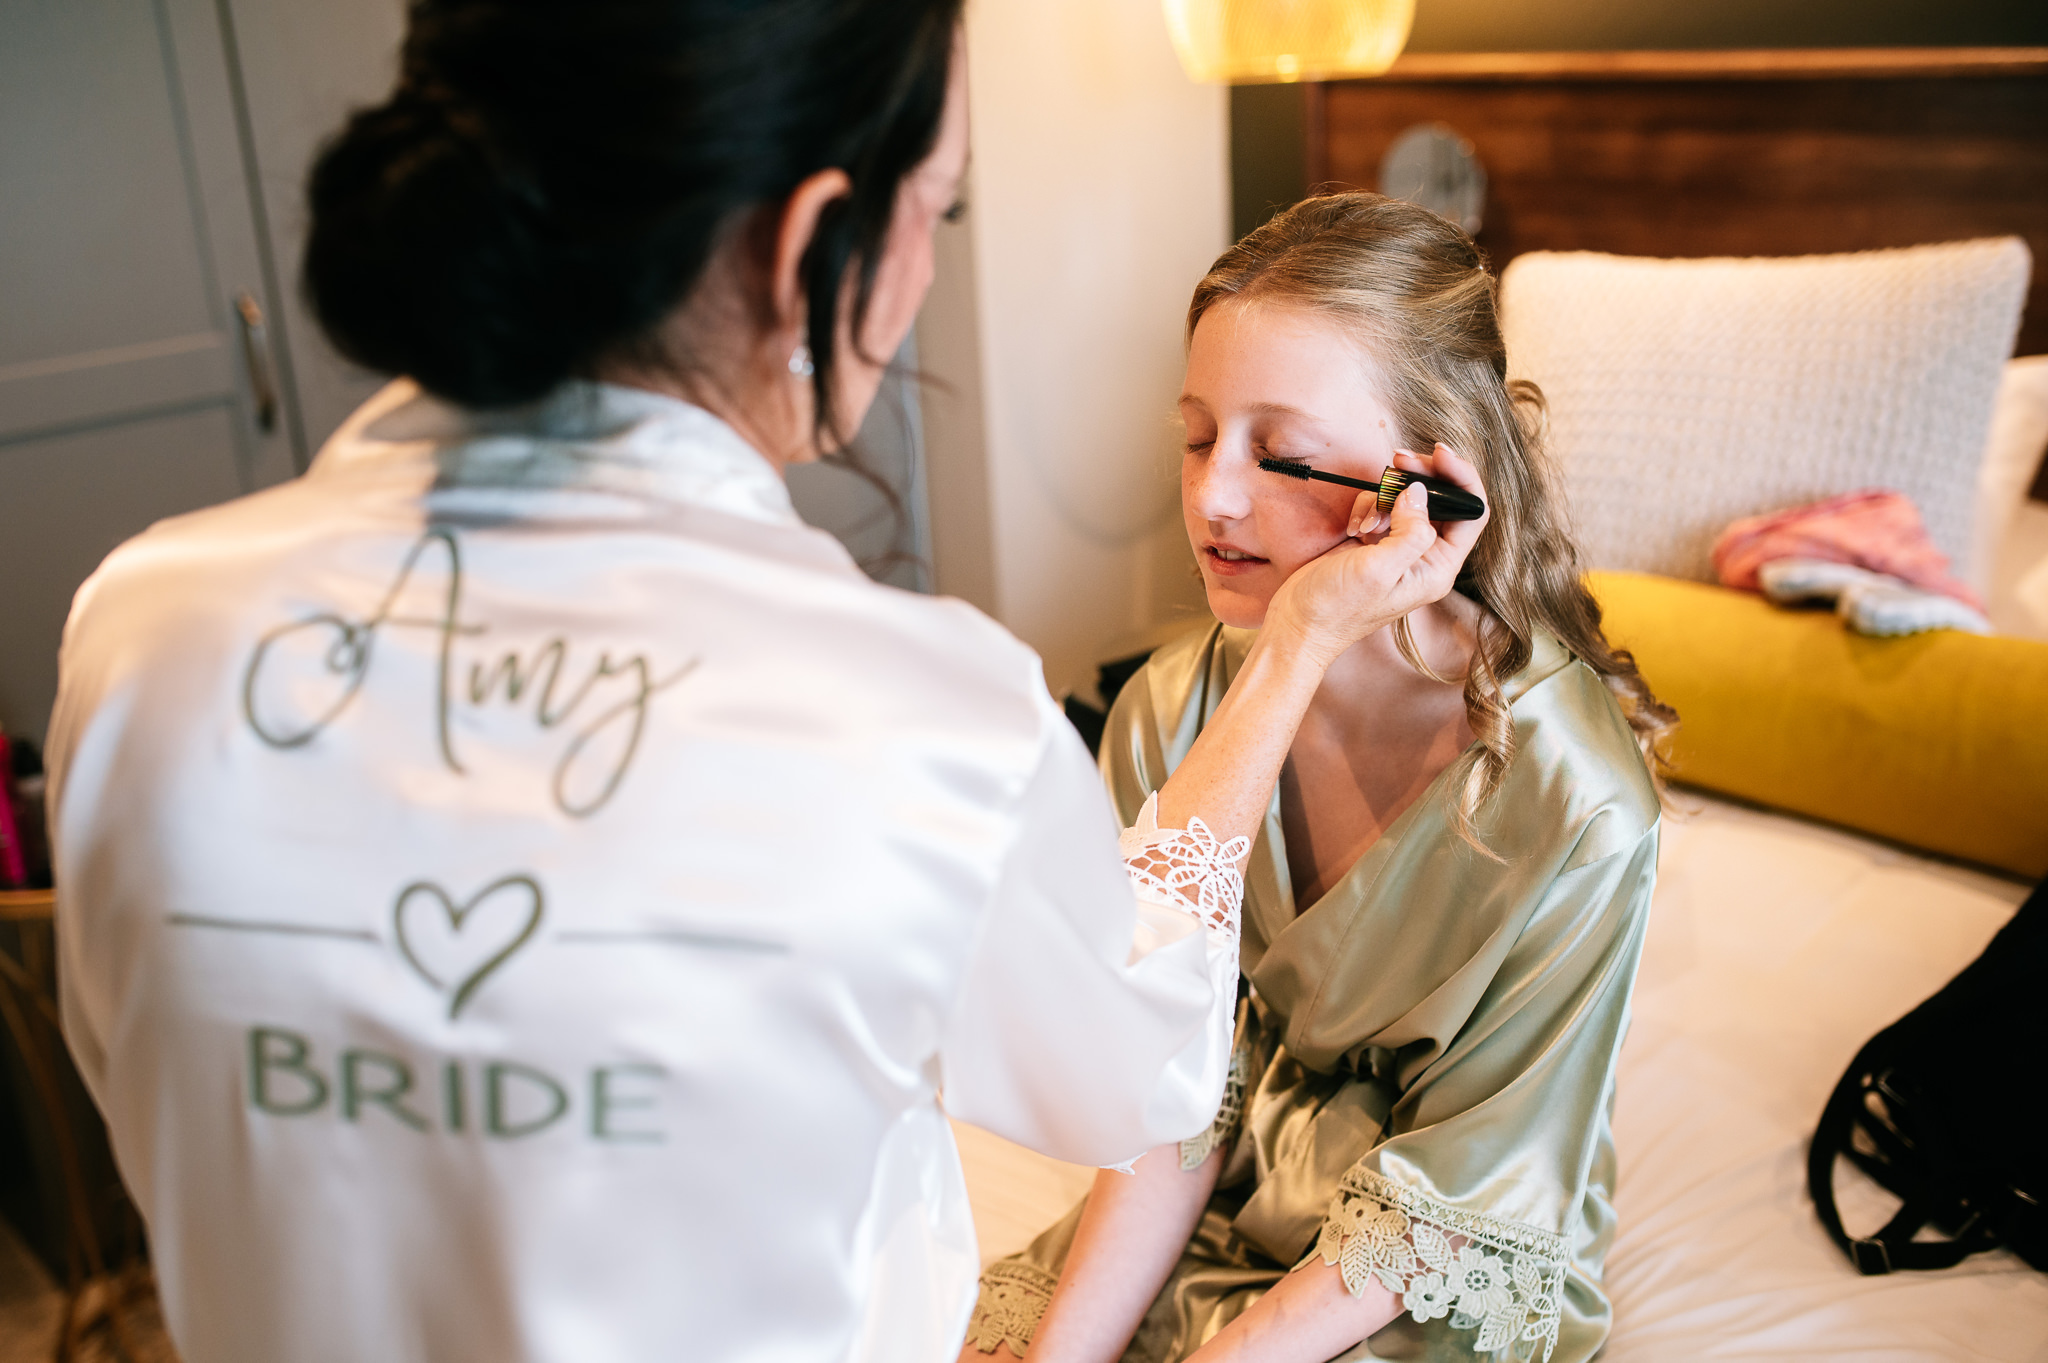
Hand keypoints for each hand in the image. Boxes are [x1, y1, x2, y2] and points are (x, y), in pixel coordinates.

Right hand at [1261, 443, 1489, 664]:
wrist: (1299, 622)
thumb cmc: (1337, 608)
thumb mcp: (1378, 570)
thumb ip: (1409, 531)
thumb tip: (1420, 493)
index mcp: (1438, 568)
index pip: (1471, 513)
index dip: (1461, 479)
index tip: (1438, 453)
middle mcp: (1425, 557)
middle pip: (1442, 500)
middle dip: (1421, 477)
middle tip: (1399, 461)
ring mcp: (1399, 548)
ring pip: (1408, 500)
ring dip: (1386, 496)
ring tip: (1365, 518)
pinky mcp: (1375, 542)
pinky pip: (1382, 507)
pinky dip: (1368, 506)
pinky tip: (1354, 527)